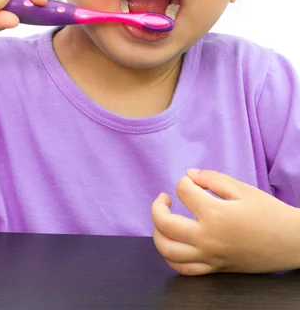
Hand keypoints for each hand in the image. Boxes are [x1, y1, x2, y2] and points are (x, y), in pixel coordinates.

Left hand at [152, 169, 299, 274]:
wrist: (289, 241)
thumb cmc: (268, 213)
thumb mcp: (242, 189)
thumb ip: (212, 178)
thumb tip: (189, 174)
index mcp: (215, 214)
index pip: (183, 191)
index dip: (184, 181)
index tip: (193, 182)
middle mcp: (208, 238)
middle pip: (165, 223)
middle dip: (157, 207)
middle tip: (164, 198)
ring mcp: (210, 256)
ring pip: (168, 251)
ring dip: (158, 233)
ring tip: (163, 220)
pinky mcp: (214, 268)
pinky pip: (184, 269)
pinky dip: (171, 257)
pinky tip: (173, 242)